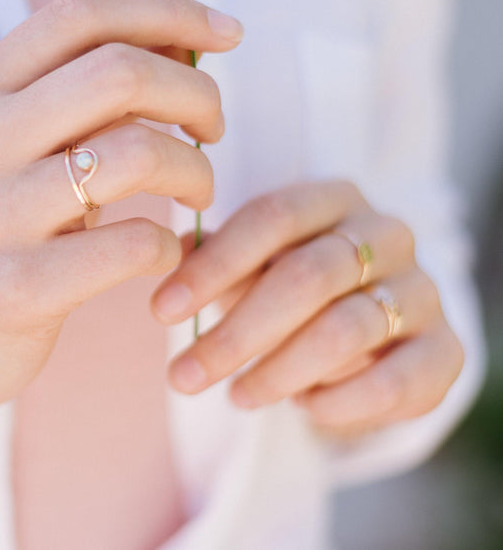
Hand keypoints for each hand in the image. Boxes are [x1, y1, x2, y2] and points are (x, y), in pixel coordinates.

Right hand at [0, 0, 242, 435]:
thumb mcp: (15, 140)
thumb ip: (83, 89)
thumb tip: (181, 39)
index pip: (81, 12)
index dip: (168, 10)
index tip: (227, 33)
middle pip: (119, 72)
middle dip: (196, 92)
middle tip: (213, 126)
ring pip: (137, 154)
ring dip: (196, 170)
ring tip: (197, 191)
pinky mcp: (17, 287)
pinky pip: (134, 244)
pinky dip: (170, 245)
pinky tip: (161, 254)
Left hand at [150, 180, 465, 438]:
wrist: (378, 325)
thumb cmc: (295, 281)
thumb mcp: (254, 261)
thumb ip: (215, 259)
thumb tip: (168, 257)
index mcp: (334, 197)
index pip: (271, 218)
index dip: (213, 265)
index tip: (161, 310)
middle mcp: (386, 233)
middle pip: (307, 277)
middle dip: (236, 332)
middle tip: (184, 375)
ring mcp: (421, 290)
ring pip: (345, 330)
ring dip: (279, 371)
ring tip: (235, 396)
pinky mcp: (445, 349)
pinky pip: (395, 382)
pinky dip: (341, 402)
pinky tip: (303, 408)